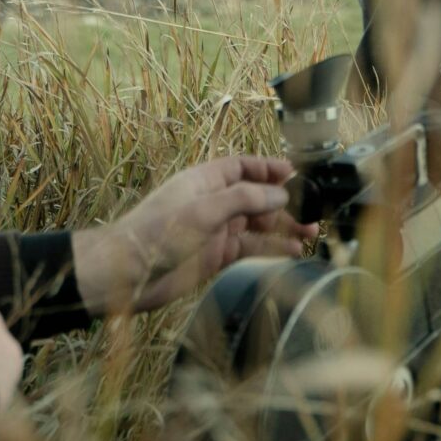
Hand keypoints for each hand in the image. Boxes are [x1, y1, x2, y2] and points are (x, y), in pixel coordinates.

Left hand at [74, 155, 318, 315]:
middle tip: (312, 211)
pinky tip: (291, 252)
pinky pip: (250, 248)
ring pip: (257, 225)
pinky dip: (271, 249)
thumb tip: (280, 194)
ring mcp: (215, 230)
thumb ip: (244, 199)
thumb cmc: (157, 233)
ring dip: (283, 227)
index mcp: (205, 181)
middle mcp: (213, 203)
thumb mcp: (203, 210)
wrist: (128, 273)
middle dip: (283, 203)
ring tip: (310, 233)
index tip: (296, 174)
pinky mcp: (216, 256)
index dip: (269, 168)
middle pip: (255, 197)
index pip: (243, 167)